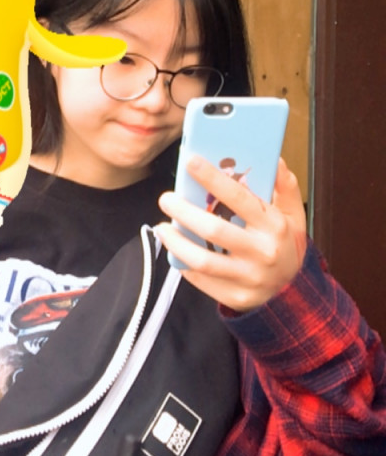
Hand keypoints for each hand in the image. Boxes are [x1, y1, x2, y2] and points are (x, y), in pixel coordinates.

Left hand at [156, 156, 306, 311]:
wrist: (294, 291)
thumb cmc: (286, 243)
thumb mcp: (294, 213)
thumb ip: (285, 185)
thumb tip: (274, 159)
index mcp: (274, 225)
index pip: (239, 197)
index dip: (212, 178)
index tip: (190, 161)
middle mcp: (261, 252)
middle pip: (213, 230)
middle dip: (184, 212)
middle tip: (166, 198)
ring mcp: (248, 278)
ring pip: (202, 260)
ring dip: (176, 242)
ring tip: (162, 227)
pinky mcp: (235, 296)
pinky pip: (201, 280)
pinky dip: (183, 264)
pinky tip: (175, 250)